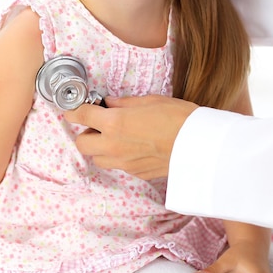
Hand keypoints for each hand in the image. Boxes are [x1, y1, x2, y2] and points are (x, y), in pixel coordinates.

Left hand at [64, 95, 197, 178]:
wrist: (197, 144)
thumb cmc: (177, 117)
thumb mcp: (149, 100)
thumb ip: (124, 103)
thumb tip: (110, 103)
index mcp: (114, 123)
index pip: (81, 115)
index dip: (74, 110)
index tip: (74, 108)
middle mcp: (114, 145)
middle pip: (81, 143)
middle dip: (85, 131)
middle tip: (99, 121)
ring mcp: (124, 162)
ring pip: (97, 158)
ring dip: (99, 146)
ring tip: (115, 135)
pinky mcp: (135, 173)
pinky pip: (117, 165)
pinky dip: (118, 156)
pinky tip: (133, 145)